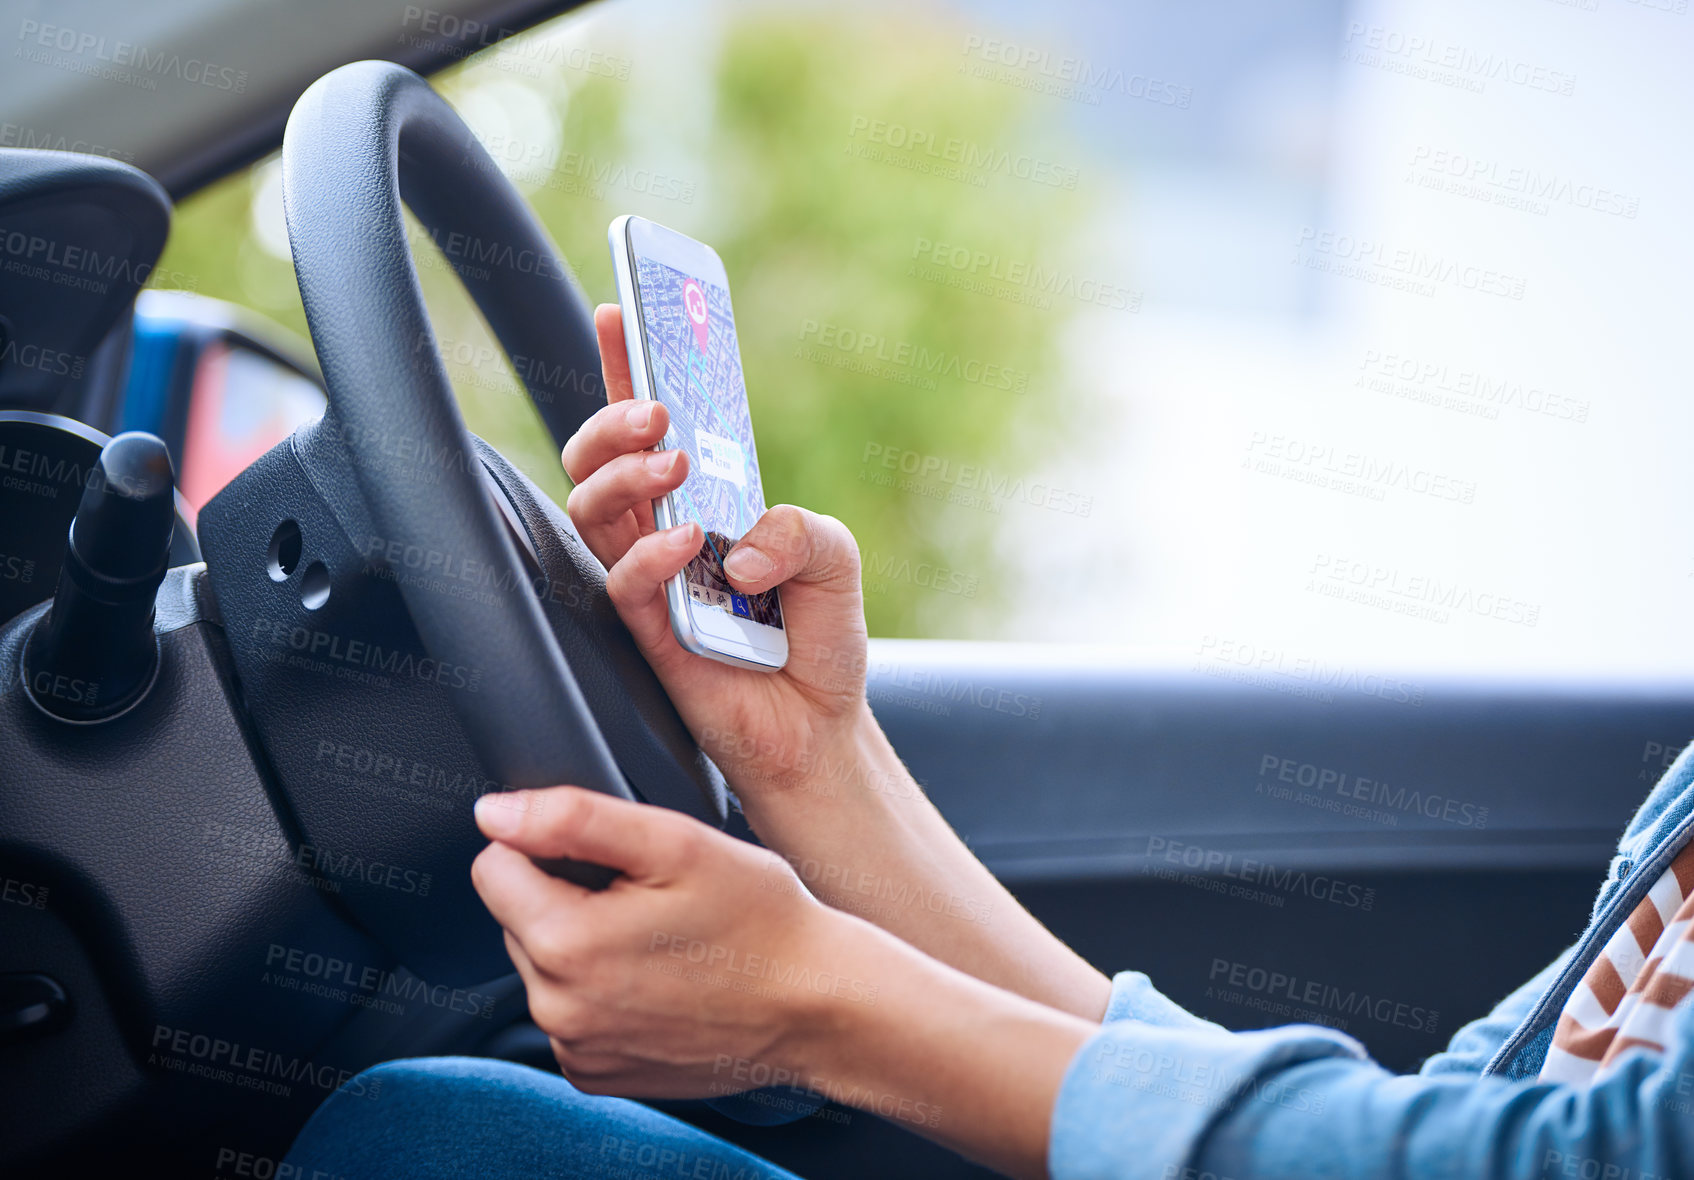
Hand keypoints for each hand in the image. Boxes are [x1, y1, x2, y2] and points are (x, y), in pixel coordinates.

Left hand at [471, 786, 1093, 1179]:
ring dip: (585, 941)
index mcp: (565, 942)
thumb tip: (494, 812)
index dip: (547, 845)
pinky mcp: (597, 1073)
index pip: (492, 866)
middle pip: (517, 916)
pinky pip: (570, 1011)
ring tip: (660, 936)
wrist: (819, 1006)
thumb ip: (573, 817)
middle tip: (647, 895)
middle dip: (569, 894)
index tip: (608, 857)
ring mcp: (576, 1047)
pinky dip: (603, 990)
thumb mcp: (676, 842)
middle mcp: (556, 1008)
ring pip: (544, 963)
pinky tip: (659, 978)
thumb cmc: (762, 921)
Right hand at [562, 304, 870, 802]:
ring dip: (624, 472)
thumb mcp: (836, 557)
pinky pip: (621, 581)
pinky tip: (689, 542)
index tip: (622, 310)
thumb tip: (734, 544)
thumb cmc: (818, 640)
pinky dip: (651, 553)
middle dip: (613, 417)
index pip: (652, 424)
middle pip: (596, 457)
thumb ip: (798, 528)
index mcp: (702, 500)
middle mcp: (663, 532)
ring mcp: (649, 581)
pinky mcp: (647, 632)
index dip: (629, 366)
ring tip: (673, 462)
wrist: (821, 731)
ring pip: (589, 507)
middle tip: (656, 412)